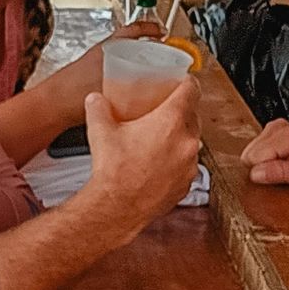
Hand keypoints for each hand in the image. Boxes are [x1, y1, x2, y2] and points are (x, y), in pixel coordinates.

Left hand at [41, 21, 161, 108]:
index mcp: (107, 47)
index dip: (151, 29)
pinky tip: (133, 95)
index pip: (133, 29)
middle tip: (162, 58)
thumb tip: (156, 91)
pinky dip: (127, 82)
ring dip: (137, 66)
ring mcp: (95, 67)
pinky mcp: (91, 81)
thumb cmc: (72, 93)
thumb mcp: (112, 85)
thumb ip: (136, 87)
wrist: (51, 106)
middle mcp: (101, 54)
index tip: (162, 32)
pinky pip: (116, 76)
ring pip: (123, 62)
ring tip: (151, 78)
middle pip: (131, 46)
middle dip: (147, 50)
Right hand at [80, 83, 199, 225]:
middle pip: (193, 116)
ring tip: (160, 139)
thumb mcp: (100, 130)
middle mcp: (186, 142)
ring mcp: (189, 165)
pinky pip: (186, 165)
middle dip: (181, 112)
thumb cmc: (113, 171)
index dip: (188, 82)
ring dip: (179, 138)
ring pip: (191, 142)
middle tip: (165, 110)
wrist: (116, 208)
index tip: (183, 81)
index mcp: (171, 121)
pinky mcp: (186, 184)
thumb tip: (95, 99)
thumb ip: (98, 108)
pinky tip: (159, 163)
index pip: (191, 91)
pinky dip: (177, 161)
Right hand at [242, 118, 288, 190]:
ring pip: (249, 153)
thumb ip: (281, 173)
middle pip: (249, 154)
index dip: (262, 172)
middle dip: (260, 168)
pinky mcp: (267, 133)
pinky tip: (275, 162)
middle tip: (280, 173)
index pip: (255, 157)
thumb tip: (256, 173)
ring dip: (261, 165)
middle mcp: (277, 127)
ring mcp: (271, 128)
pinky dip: (261, 160)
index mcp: (286, 136)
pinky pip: (253, 151)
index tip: (278, 176)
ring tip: (279, 167)